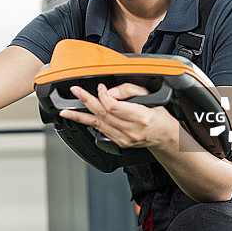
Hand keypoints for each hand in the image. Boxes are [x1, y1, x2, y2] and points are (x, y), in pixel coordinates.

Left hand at [59, 83, 177, 149]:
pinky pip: (101, 131)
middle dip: (86, 101)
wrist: (165, 137)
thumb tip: (110, 92)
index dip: (103, 95)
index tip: (101, 88)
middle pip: (102, 114)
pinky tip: (81, 118)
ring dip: (80, 116)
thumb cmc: (159, 116)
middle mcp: (131, 130)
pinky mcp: (119, 143)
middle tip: (75, 91)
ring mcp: (124, 139)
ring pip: (97, 124)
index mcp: (140, 116)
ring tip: (66, 112)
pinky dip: (90, 123)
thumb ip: (130, 91)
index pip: (113, 106)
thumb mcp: (150, 97)